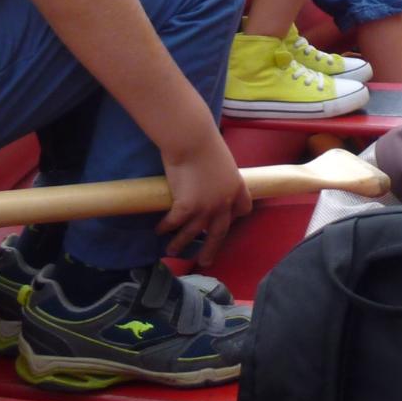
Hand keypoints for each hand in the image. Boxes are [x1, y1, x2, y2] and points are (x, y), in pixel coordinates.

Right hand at [156, 130, 251, 264]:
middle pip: (220, 232)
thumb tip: (207, 176)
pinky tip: (158, 231)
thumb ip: (217, 174)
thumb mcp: (220, 160)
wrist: (191, 140)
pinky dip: (165, 228)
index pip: (243, 209)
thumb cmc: (203, 141)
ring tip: (172, 251)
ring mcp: (206, 208)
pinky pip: (174, 223)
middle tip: (205, 261)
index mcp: (236, 187)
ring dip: (180, 243)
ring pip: (193, 232)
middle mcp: (224, 202)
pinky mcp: (186, 208)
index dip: (234, 216)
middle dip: (211, 248)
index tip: (228, 219)